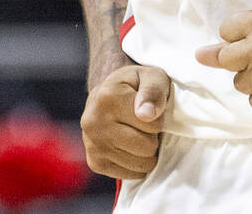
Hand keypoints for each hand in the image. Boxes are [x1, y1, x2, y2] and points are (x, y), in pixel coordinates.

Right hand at [79, 64, 170, 179]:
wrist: (109, 95)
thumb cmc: (136, 86)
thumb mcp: (151, 77)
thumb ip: (153, 91)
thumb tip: (147, 114)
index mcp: (108, 96)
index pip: (153, 124)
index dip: (159, 118)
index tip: (150, 109)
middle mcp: (93, 121)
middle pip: (147, 147)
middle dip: (152, 137)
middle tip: (144, 124)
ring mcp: (92, 144)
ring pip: (141, 164)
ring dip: (145, 151)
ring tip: (135, 133)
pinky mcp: (95, 163)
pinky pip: (131, 175)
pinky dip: (136, 163)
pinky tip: (128, 145)